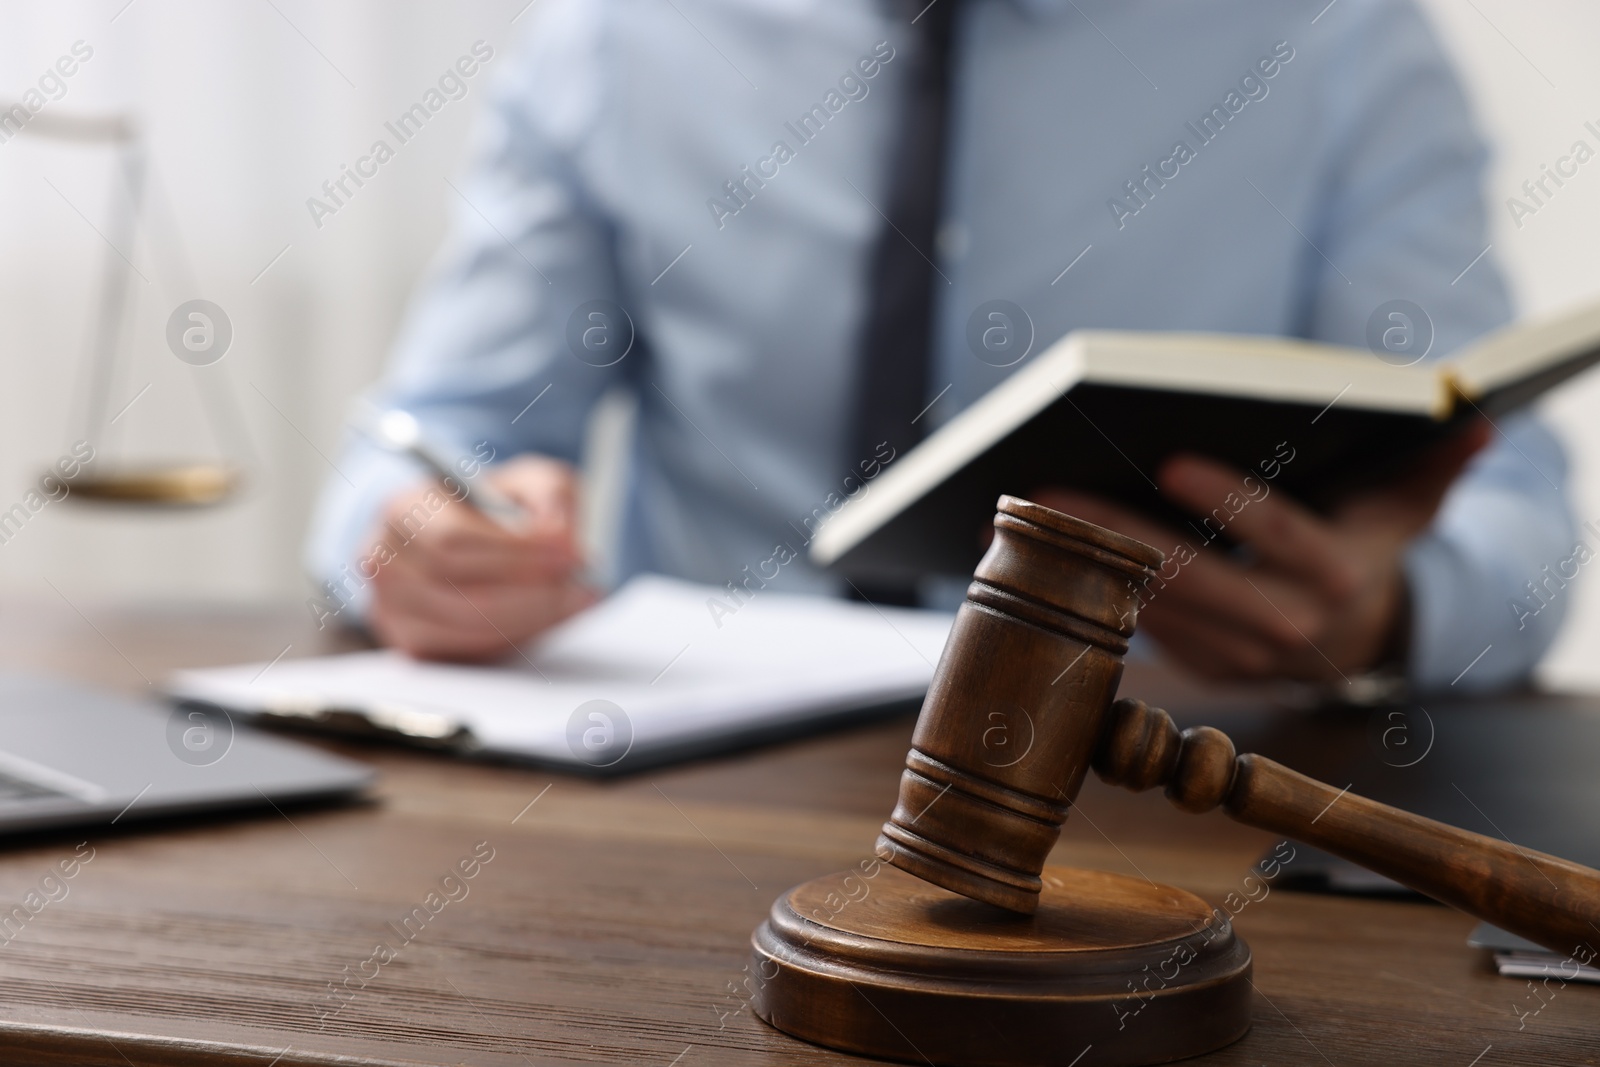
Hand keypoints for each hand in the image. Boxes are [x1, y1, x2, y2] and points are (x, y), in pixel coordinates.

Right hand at [366, 455, 596, 660]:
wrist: (470, 535)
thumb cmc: (495, 507)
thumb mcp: (531, 481)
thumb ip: (552, 498)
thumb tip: (562, 539)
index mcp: (403, 508)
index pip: (453, 540)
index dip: (515, 553)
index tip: (568, 555)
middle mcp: (384, 559)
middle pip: (458, 592)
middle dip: (529, 593)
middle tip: (581, 587)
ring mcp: (391, 607)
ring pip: (464, 628)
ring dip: (528, 619)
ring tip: (575, 602)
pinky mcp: (411, 643)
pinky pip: (465, 651)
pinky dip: (513, 638)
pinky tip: (549, 619)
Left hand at [1033, 423, 1491, 682]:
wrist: (1364, 637)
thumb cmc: (1371, 544)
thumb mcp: (1406, 504)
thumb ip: (1433, 463)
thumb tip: (1474, 420)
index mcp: (1337, 577)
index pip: (1279, 534)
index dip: (1228, 501)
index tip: (1169, 463)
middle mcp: (1288, 627)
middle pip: (1191, 578)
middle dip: (1117, 535)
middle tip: (1051, 490)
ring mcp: (1240, 658)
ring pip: (1151, 610)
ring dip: (1083, 567)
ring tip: (1023, 515)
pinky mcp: (1203, 669)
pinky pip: (1137, 629)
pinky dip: (1085, 593)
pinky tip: (1034, 553)